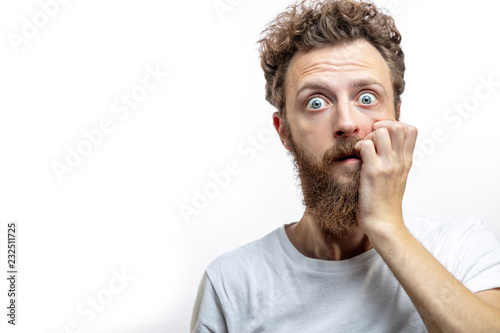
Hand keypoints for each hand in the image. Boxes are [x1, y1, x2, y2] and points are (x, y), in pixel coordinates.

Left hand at [354, 121, 417, 235]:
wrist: (384, 223)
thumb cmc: (385, 203)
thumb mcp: (396, 179)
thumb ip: (394, 162)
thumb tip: (385, 147)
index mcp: (407, 162)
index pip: (410, 129)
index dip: (394, 126)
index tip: (382, 137)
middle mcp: (400, 161)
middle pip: (397, 126)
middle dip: (380, 128)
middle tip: (371, 142)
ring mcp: (388, 166)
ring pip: (381, 132)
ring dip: (368, 137)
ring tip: (364, 151)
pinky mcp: (374, 172)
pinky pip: (366, 145)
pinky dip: (358, 147)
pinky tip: (357, 158)